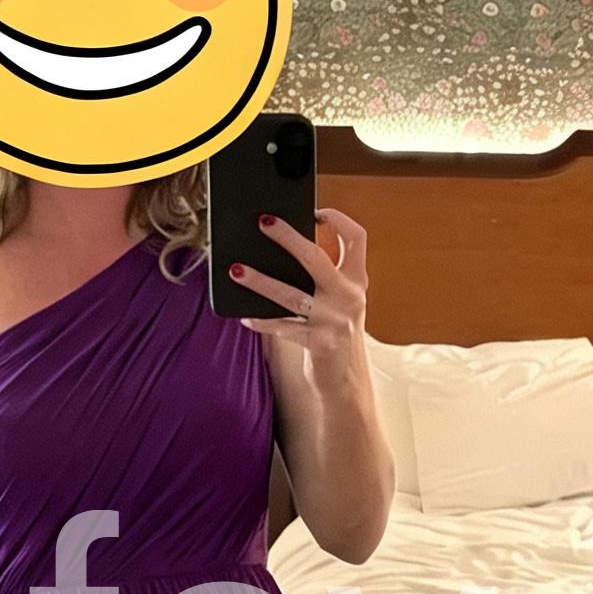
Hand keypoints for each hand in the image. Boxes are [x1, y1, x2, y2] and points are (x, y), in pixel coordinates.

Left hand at [231, 209, 370, 393]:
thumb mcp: (338, 303)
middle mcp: (349, 297)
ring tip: (235, 270)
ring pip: (290, 293)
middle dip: (287, 236)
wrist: (346, 382)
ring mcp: (335, 321)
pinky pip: (282, 326)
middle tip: (263, 222)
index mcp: (356, 282)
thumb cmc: (334, 336)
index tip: (317, 210)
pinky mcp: (319, 343)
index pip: (357, 239)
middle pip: (316, 257)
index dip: (339, 219)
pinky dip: (261, 320)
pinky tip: (245, 316)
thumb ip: (322, 278)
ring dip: (259, 280)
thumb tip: (279, 249)